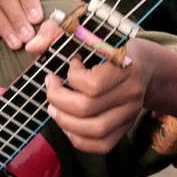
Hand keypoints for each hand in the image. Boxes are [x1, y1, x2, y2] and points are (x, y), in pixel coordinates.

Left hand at [26, 21, 146, 153]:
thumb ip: (56, 32)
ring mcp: (131, 112)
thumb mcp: (86, 30)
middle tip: (52, 88)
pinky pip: (102, 145)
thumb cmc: (108, 46)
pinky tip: (68, 124)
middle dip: (59, 100)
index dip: (72, 78)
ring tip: (54, 108)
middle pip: (88, 108)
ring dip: (65, 122)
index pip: (94, 84)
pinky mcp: (127, 127)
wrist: (143, 64)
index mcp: (125, 64)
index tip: (71, 65)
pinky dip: (79, 139)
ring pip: (95, 130)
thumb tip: (32, 47)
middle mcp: (132, 91)